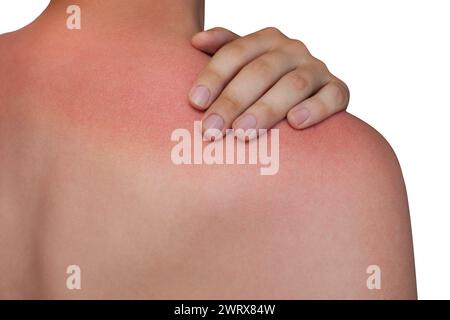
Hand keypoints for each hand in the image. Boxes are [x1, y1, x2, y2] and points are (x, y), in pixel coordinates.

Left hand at [189, 27, 349, 138]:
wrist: (307, 95)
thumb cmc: (262, 84)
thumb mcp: (243, 64)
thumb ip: (222, 50)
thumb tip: (195, 41)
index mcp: (265, 40)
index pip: (235, 53)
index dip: (214, 76)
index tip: (195, 103)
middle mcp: (292, 50)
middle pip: (260, 72)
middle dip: (233, 101)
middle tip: (212, 129)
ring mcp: (317, 69)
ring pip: (293, 85)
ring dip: (266, 109)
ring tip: (242, 132)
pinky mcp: (337, 91)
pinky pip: (332, 97)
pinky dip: (316, 108)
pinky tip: (296, 122)